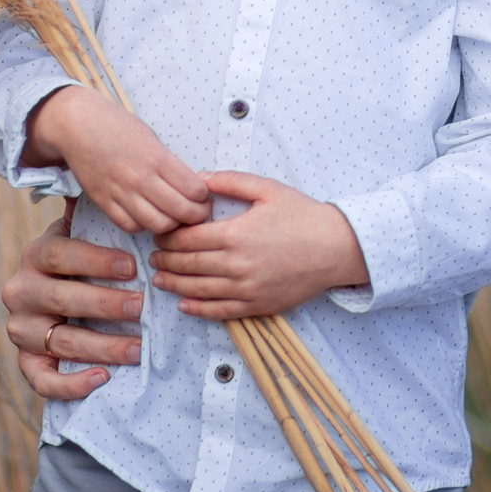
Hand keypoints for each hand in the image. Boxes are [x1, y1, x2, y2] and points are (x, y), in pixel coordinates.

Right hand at [1, 209, 142, 400]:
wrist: (54, 304)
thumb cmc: (79, 263)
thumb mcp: (80, 235)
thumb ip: (90, 213)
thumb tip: (105, 179)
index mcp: (35, 256)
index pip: (60, 255)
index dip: (95, 260)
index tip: (131, 266)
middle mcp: (21, 292)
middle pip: (62, 300)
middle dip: (105, 304)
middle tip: (141, 306)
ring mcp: (21, 330)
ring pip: (61, 341)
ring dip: (102, 346)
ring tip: (138, 347)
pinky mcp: (27, 362)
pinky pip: (43, 380)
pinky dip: (72, 384)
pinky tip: (103, 378)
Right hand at [24, 86, 211, 234]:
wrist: (78, 125)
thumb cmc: (118, 126)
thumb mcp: (151, 138)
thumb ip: (169, 164)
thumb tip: (191, 187)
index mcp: (156, 158)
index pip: (194, 190)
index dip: (205, 198)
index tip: (205, 197)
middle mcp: (140, 178)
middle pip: (180, 212)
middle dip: (196, 216)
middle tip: (197, 212)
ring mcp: (121, 192)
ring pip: (157, 225)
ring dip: (171, 225)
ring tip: (174, 218)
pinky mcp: (104, 202)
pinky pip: (130, 226)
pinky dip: (144, 226)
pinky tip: (148, 216)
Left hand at [147, 170, 368, 320]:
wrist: (338, 248)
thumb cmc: (304, 216)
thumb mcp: (267, 189)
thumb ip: (229, 181)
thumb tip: (198, 180)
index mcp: (235, 234)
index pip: (188, 239)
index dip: (168, 237)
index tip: (159, 233)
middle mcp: (236, 265)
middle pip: (188, 264)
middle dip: (166, 260)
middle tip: (152, 256)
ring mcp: (246, 289)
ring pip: (199, 290)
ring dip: (174, 286)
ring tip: (159, 279)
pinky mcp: (257, 305)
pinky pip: (220, 311)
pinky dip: (198, 309)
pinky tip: (185, 305)